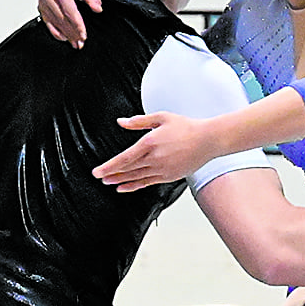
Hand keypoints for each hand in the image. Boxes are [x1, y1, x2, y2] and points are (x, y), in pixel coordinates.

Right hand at [38, 0, 99, 47]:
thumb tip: (98, 8)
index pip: (69, 11)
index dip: (77, 24)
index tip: (84, 35)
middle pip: (62, 19)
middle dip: (73, 33)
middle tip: (81, 43)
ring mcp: (43, 4)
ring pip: (56, 24)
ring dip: (67, 35)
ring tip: (76, 44)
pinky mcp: (41, 11)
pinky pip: (49, 25)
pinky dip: (58, 34)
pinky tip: (66, 39)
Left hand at [93, 111, 215, 191]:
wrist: (208, 140)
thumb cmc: (187, 127)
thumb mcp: (161, 118)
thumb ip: (139, 122)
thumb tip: (121, 122)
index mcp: (150, 142)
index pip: (124, 158)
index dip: (109, 166)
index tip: (97, 171)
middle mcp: (154, 158)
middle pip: (127, 169)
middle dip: (111, 174)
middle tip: (99, 177)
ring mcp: (162, 169)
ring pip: (136, 177)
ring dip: (120, 181)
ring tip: (108, 182)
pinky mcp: (168, 176)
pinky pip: (147, 183)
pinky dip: (134, 186)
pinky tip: (124, 187)